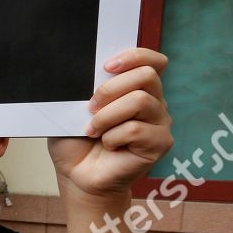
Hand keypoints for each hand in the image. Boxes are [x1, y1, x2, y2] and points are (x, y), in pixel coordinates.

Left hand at [48, 48, 172, 201]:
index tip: (106, 67)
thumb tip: (81, 71)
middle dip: (110, 89)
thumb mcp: (72, 109)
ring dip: (107, 116)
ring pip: (140, 101)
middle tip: (90, 108)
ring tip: (93, 130)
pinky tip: (108, 145)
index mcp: (136, 88)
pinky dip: (112, 137)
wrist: (77, 175)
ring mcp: (160, 122)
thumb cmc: (75, 141)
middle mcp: (154, 102)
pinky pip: (137, 130)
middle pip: (146, 75)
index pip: (152, 61)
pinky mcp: (160, 143)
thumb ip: (83, 88)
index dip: (134, 56)